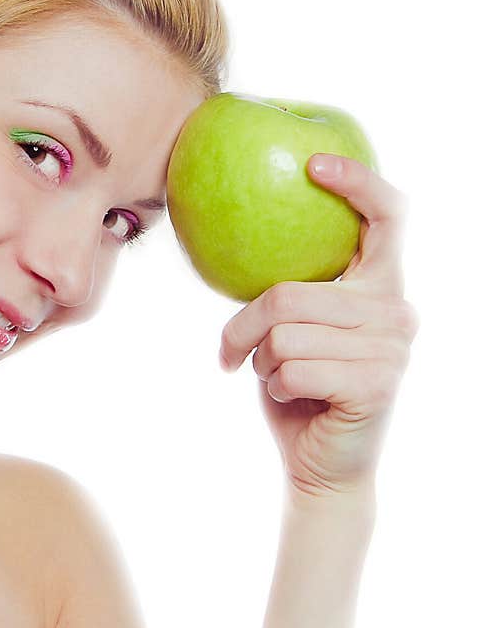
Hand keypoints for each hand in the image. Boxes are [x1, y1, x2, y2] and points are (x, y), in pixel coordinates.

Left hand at [217, 154, 419, 498]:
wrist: (320, 464)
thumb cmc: (300, 387)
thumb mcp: (295, 329)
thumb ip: (292, 290)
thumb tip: (239, 233)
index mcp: (380, 287)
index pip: (387, 218)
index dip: (356, 182)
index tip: (313, 163)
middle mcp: (396, 312)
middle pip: (289, 293)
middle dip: (243, 328)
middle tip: (232, 352)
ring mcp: (391, 349)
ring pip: (283, 334)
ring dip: (261, 363)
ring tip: (278, 378)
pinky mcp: (375, 385)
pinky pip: (291, 368)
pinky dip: (273, 386)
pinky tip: (292, 398)